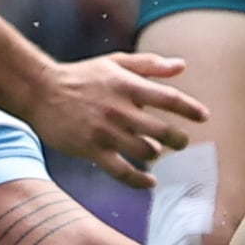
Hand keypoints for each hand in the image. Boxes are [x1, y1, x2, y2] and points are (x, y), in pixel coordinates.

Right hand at [29, 50, 207, 187]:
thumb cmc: (81, 76)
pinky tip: (150, 181)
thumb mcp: (115, 63)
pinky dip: (140, 180)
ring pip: (145, 152)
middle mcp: (119, 109)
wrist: (41, 91)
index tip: (203, 117)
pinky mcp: (91, 149)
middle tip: (181, 142)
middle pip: (162, 131)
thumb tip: (182, 66)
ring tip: (156, 152)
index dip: (190, 109)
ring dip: (156, 154)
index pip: (169, 99)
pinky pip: (122, 171)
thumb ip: (149, 65)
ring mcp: (105, 131)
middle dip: (178, 140)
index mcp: (127, 85)